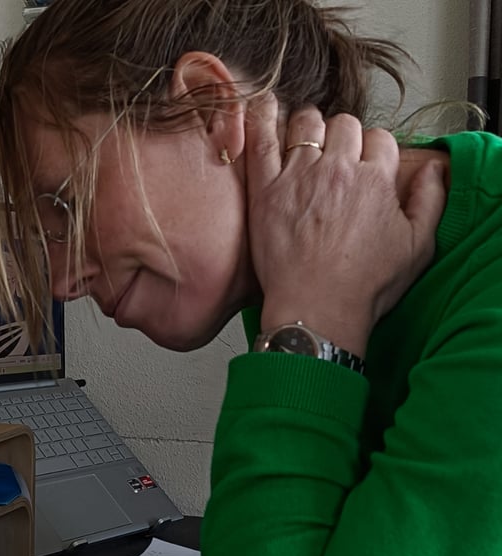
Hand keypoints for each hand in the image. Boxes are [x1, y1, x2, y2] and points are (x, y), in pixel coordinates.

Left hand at [243, 95, 446, 357]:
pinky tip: (262, 108)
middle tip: (334, 158)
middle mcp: (338, 169)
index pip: (379, 138)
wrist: (317, 307)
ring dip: (308, 126)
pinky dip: (261, 120)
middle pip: (344, 125)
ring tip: (304, 142)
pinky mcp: (266, 191)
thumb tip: (433, 171)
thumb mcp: (418, 246)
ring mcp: (299, 176)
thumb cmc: (364, 285)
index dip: (372, 150)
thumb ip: (430, 201)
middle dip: (342, 136)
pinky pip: (262, 142)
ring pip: (306, 124)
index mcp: (376, 179)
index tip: (364, 166)